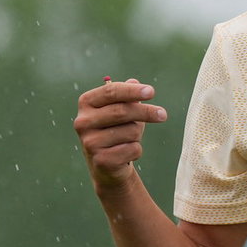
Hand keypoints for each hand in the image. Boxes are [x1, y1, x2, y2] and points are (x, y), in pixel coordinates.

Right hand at [74, 78, 167, 194]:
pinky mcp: (100, 160)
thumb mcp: (123, 109)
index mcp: (86, 103)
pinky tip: (126, 154)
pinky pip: (133, 149)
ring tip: (128, 140)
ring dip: (138, 135)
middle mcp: (82, 122)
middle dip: (146, 112)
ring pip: (131, 131)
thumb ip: (128, 95)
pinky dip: (136, 150)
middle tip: (163, 115)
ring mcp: (89, 142)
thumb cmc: (117, 129)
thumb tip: (133, 81)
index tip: (151, 92)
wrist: (106, 164)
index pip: (111, 91)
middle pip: (122, 111)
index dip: (132, 91)